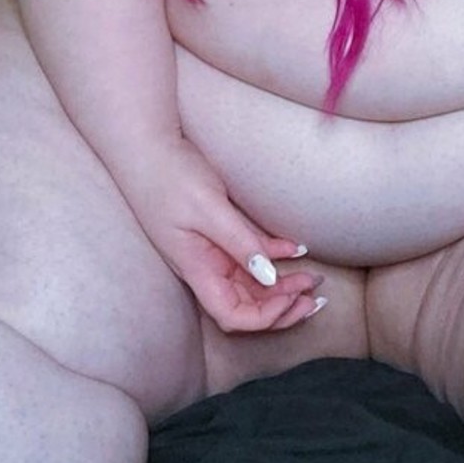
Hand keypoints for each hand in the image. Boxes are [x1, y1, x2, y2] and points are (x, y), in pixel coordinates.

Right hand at [119, 136, 324, 333]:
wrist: (148, 145)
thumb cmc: (170, 175)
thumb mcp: (208, 208)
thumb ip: (240, 242)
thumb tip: (270, 277)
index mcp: (197, 269)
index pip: (232, 315)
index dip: (265, 317)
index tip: (292, 298)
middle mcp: (205, 267)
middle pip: (246, 305)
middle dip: (282, 306)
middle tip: (315, 295)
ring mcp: (210, 252)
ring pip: (251, 283)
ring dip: (282, 286)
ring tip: (311, 278)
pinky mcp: (216, 234)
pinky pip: (250, 256)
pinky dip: (274, 257)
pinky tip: (296, 250)